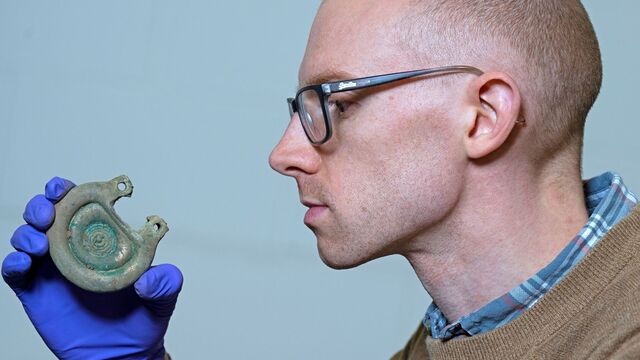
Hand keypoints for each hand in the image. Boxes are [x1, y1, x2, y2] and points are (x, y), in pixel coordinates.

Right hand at [2, 177, 182, 359]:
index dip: (68, 191)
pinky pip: (16, 273)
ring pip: (27, 239)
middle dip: (41, 205)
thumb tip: (151, 279)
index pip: (79, 207)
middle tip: (47, 211)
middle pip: (46, 216)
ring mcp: (52, 271)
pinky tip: (24, 261)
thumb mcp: (163, 299)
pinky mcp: (36, 294)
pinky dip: (14, 262)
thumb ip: (166, 284)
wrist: (122, 356)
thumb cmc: (141, 320)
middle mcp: (72, 250)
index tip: (64, 187)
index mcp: (100, 241)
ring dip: (27, 232)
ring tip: (39, 242)